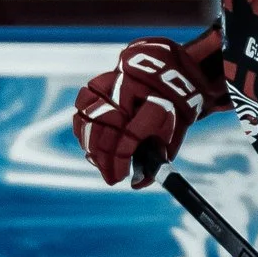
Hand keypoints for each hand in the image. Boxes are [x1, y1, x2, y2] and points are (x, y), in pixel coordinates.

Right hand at [72, 38, 209, 186]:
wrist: (173, 73)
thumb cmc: (174, 111)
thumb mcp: (175, 134)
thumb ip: (158, 159)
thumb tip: (136, 184)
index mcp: (159, 104)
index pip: (132, 135)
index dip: (121, 160)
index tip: (120, 177)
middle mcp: (134, 91)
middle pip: (108, 128)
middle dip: (105, 159)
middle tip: (109, 176)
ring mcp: (116, 82)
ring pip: (90, 114)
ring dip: (90, 143)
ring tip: (98, 160)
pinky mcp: (104, 78)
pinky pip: (83, 101)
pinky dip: (82, 123)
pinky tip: (88, 138)